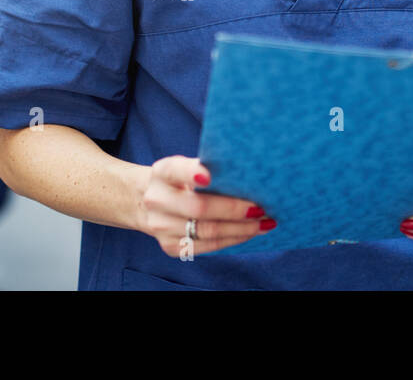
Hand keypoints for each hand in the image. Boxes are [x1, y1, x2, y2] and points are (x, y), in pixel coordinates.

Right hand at [138, 156, 274, 256]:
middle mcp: (157, 200)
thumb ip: (208, 167)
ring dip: (241, 228)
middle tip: (261, 208)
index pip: (176, 170)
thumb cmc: (179, 179)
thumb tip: (249, 173)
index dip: (192, 173)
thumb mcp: (186, 166)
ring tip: (264, 223)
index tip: (209, 177)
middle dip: (234, 209)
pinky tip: (249, 232)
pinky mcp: (171, 247)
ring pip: (208, 231)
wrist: (147, 202)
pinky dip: (232, 239)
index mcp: (162, 172)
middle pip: (199, 208)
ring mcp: (161, 227)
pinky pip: (208, 246)